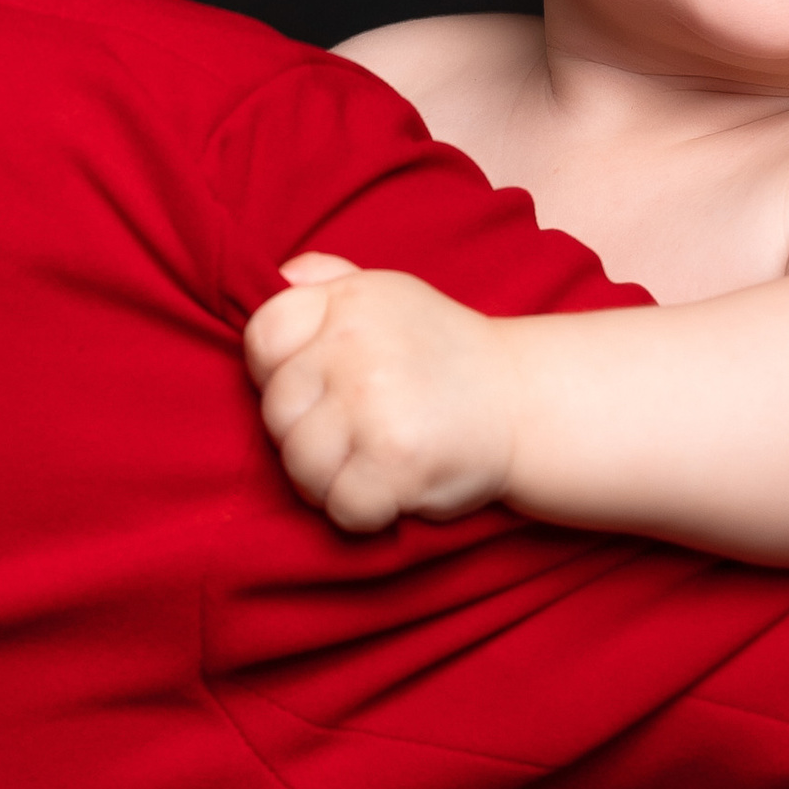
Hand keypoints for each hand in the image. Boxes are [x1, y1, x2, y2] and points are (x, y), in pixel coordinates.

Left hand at [241, 253, 523, 533]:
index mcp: (349, 301)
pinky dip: (363, 513)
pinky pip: (341, 506)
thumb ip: (329, 281)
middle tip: (350, 438)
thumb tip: (278, 275)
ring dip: (328, 481)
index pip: (262, 337)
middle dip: (303, 436)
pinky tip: (391, 490)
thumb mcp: (390, 296)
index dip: (275, 375)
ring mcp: (374, 403)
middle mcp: (356, 345)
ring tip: (368, 466)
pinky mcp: (396, 460)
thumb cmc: (445, 355)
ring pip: (300, 465)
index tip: (312, 391)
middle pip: (276, 410)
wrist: (526, 401)